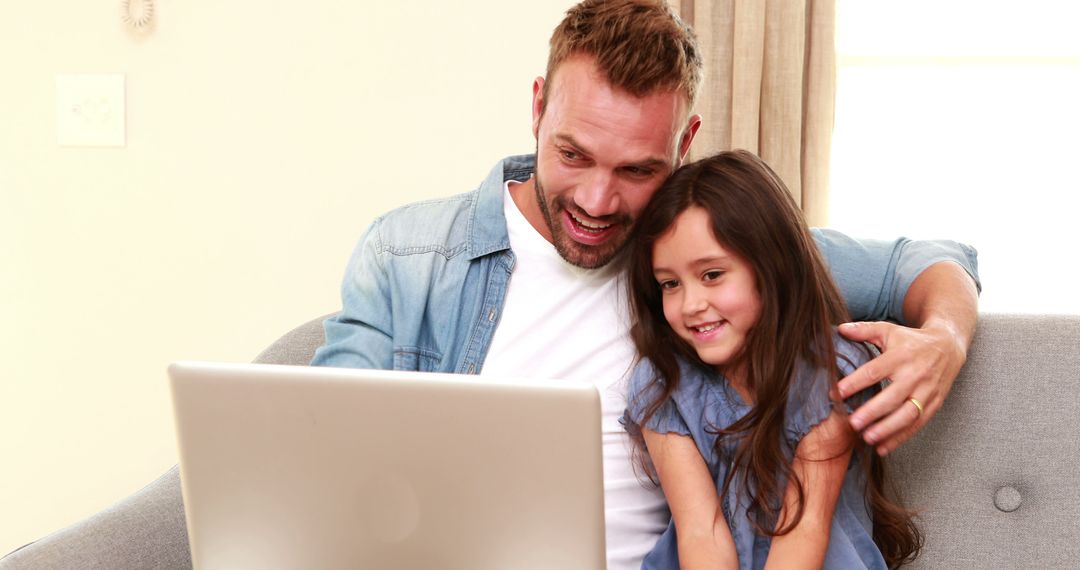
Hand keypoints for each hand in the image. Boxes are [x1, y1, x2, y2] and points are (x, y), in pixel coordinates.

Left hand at [836, 320, 966, 455]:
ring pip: (907, 415)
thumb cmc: (911, 340)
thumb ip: (864, 330)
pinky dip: (901, 438)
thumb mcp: (888, 330)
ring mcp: (927, 392)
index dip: (855, 382)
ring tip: (867, 438)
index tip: (837, 393)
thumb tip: (840, 329)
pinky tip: (883, 448)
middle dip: (872, 412)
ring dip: (887, 429)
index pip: (875, 371)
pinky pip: (917, 424)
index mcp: (900, 356)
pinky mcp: (934, 404)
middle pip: (892, 397)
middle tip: (852, 423)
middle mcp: (915, 375)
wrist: (948, 346)